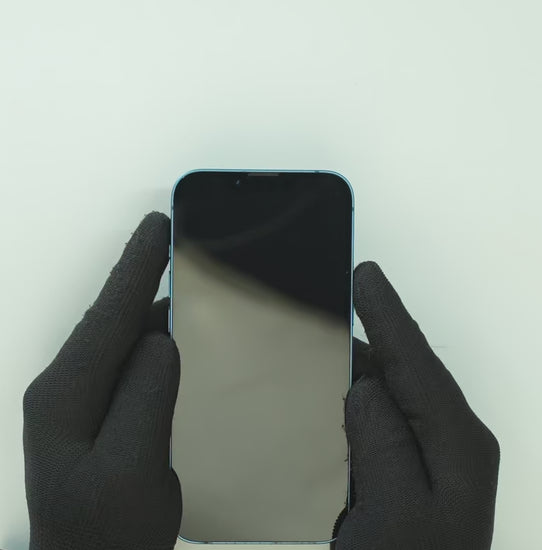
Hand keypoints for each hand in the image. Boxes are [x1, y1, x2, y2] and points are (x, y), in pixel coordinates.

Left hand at [23, 212, 180, 549]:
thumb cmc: (107, 532)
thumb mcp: (130, 471)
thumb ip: (145, 399)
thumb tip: (160, 340)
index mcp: (64, 397)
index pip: (105, 317)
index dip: (134, 269)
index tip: (157, 229)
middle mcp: (65, 388)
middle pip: (109, 318)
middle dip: (139, 275)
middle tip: (170, 238)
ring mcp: (80, 398)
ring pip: (119, 335)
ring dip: (147, 302)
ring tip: (179, 274)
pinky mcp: (99, 408)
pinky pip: (128, 358)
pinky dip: (151, 334)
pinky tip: (172, 328)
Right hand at [336, 262, 499, 548]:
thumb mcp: (393, 513)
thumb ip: (382, 442)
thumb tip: (365, 384)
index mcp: (456, 443)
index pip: (416, 360)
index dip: (388, 313)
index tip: (366, 275)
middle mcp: (453, 441)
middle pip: (411, 365)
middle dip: (381, 326)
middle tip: (350, 291)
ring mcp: (436, 453)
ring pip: (400, 387)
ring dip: (371, 356)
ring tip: (341, 331)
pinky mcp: (414, 465)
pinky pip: (389, 412)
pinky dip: (366, 390)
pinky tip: (347, 386)